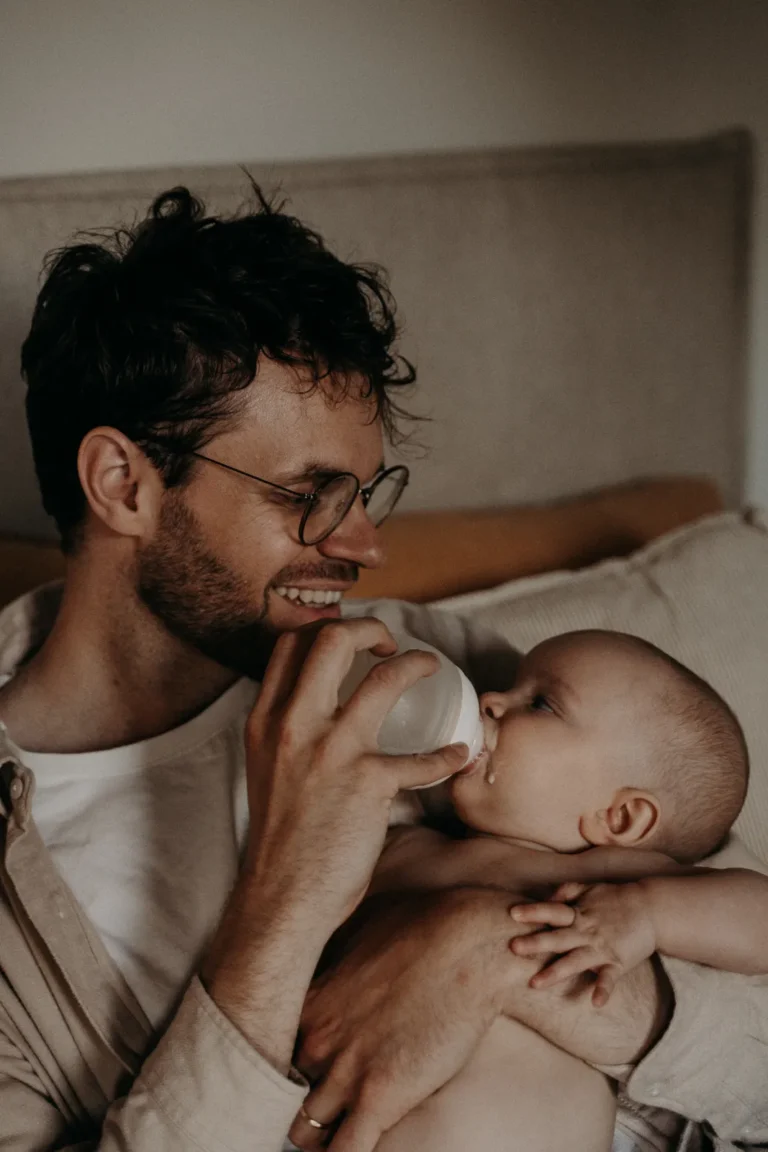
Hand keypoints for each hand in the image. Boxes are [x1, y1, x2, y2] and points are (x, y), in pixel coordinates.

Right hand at [242, 617, 468, 940]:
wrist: (280, 898)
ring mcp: (331, 750)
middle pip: (333, 639)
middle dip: (370, 627)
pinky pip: (423, 757)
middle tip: (390, 645)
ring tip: (432, 667)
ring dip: (417, 664)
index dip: (325, 626)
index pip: (290, 643)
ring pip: (384, 677)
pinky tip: (460, 755)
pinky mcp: (367, 783)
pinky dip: (448, 754)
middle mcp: (293, 724)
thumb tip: (319, 711)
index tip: (352, 638)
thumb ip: (287, 733)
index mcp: (265, 719)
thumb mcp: (266, 768)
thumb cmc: (280, 839)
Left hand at [289, 887, 527, 1151]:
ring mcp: (345, 1073)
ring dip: (319, 1140)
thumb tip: (341, 966)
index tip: (301, 1076)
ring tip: (335, 1137)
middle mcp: (316, 1041)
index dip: (285, 1070)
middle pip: (279, 1096)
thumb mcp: (361, 934)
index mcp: (309, 1003)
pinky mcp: (381, 1098)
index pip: (270, 1053)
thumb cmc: (423, 927)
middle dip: (296, 1106)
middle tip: (319, 1111)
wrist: (467, 942)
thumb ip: (339, 962)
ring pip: (303, 1134)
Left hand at [510, 881, 656, 1006]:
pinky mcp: (617, 962)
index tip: (513, 913)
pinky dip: (603, 990)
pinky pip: (609, 979)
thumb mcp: (590, 888)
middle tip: (513, 947)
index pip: (552, 911)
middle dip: (535, 943)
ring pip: (574, 961)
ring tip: (534, 984)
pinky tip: (596, 1003)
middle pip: (557, 937)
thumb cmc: (617, 899)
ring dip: (555, 972)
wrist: (651, 909)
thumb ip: (567, 891)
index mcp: (579, 913)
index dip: (534, 911)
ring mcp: (601, 948)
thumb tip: (548, 897)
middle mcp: (586, 931)